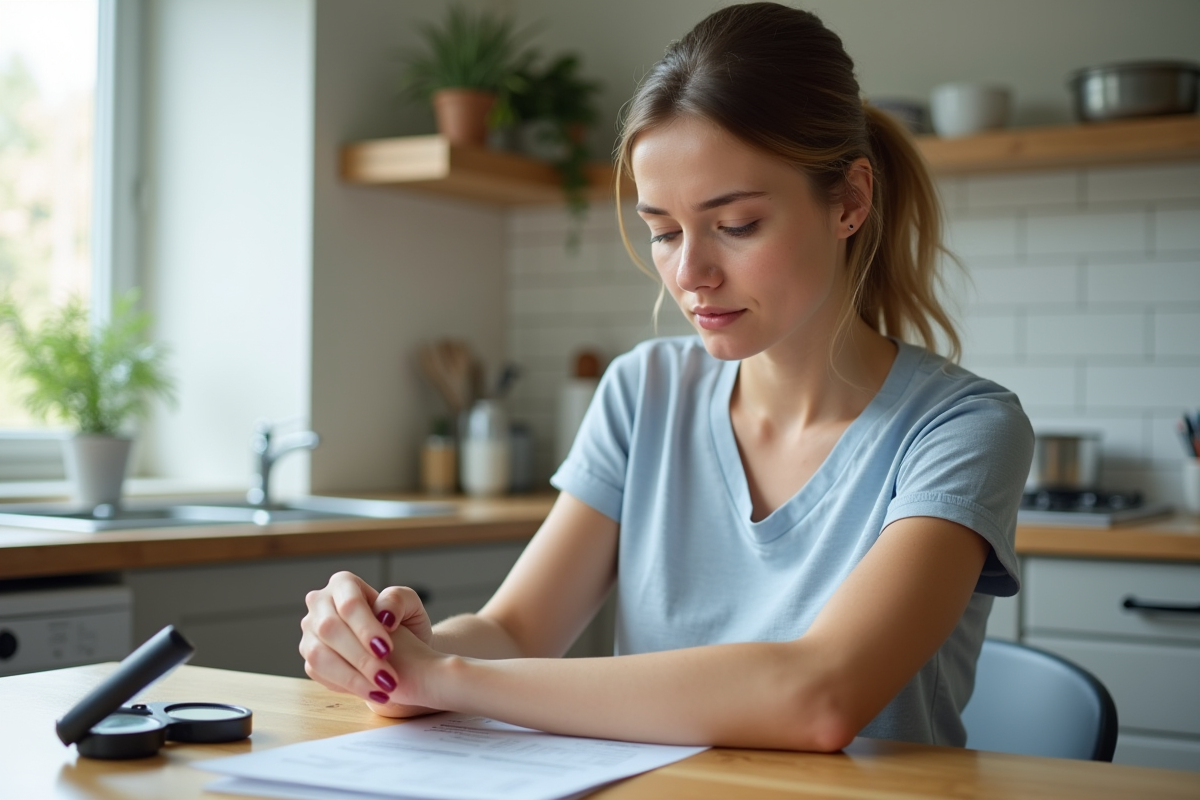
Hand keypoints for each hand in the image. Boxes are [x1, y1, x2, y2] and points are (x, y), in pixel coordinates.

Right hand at [300, 571, 439, 716]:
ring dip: (351, 676)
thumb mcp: (410, 605)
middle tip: (386, 677)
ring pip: (319, 654)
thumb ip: (398, 600)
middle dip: (360, 657)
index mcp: (343, 584)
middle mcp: (320, 604)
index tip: (386, 649)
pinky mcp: (309, 657)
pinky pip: (318, 673)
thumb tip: (382, 615)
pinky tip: (370, 692)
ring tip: (382, 689)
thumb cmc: (403, 622)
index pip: (349, 605)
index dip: (366, 628)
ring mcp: (310, 631)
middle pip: (330, 629)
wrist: (400, 647)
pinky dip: (345, 685)